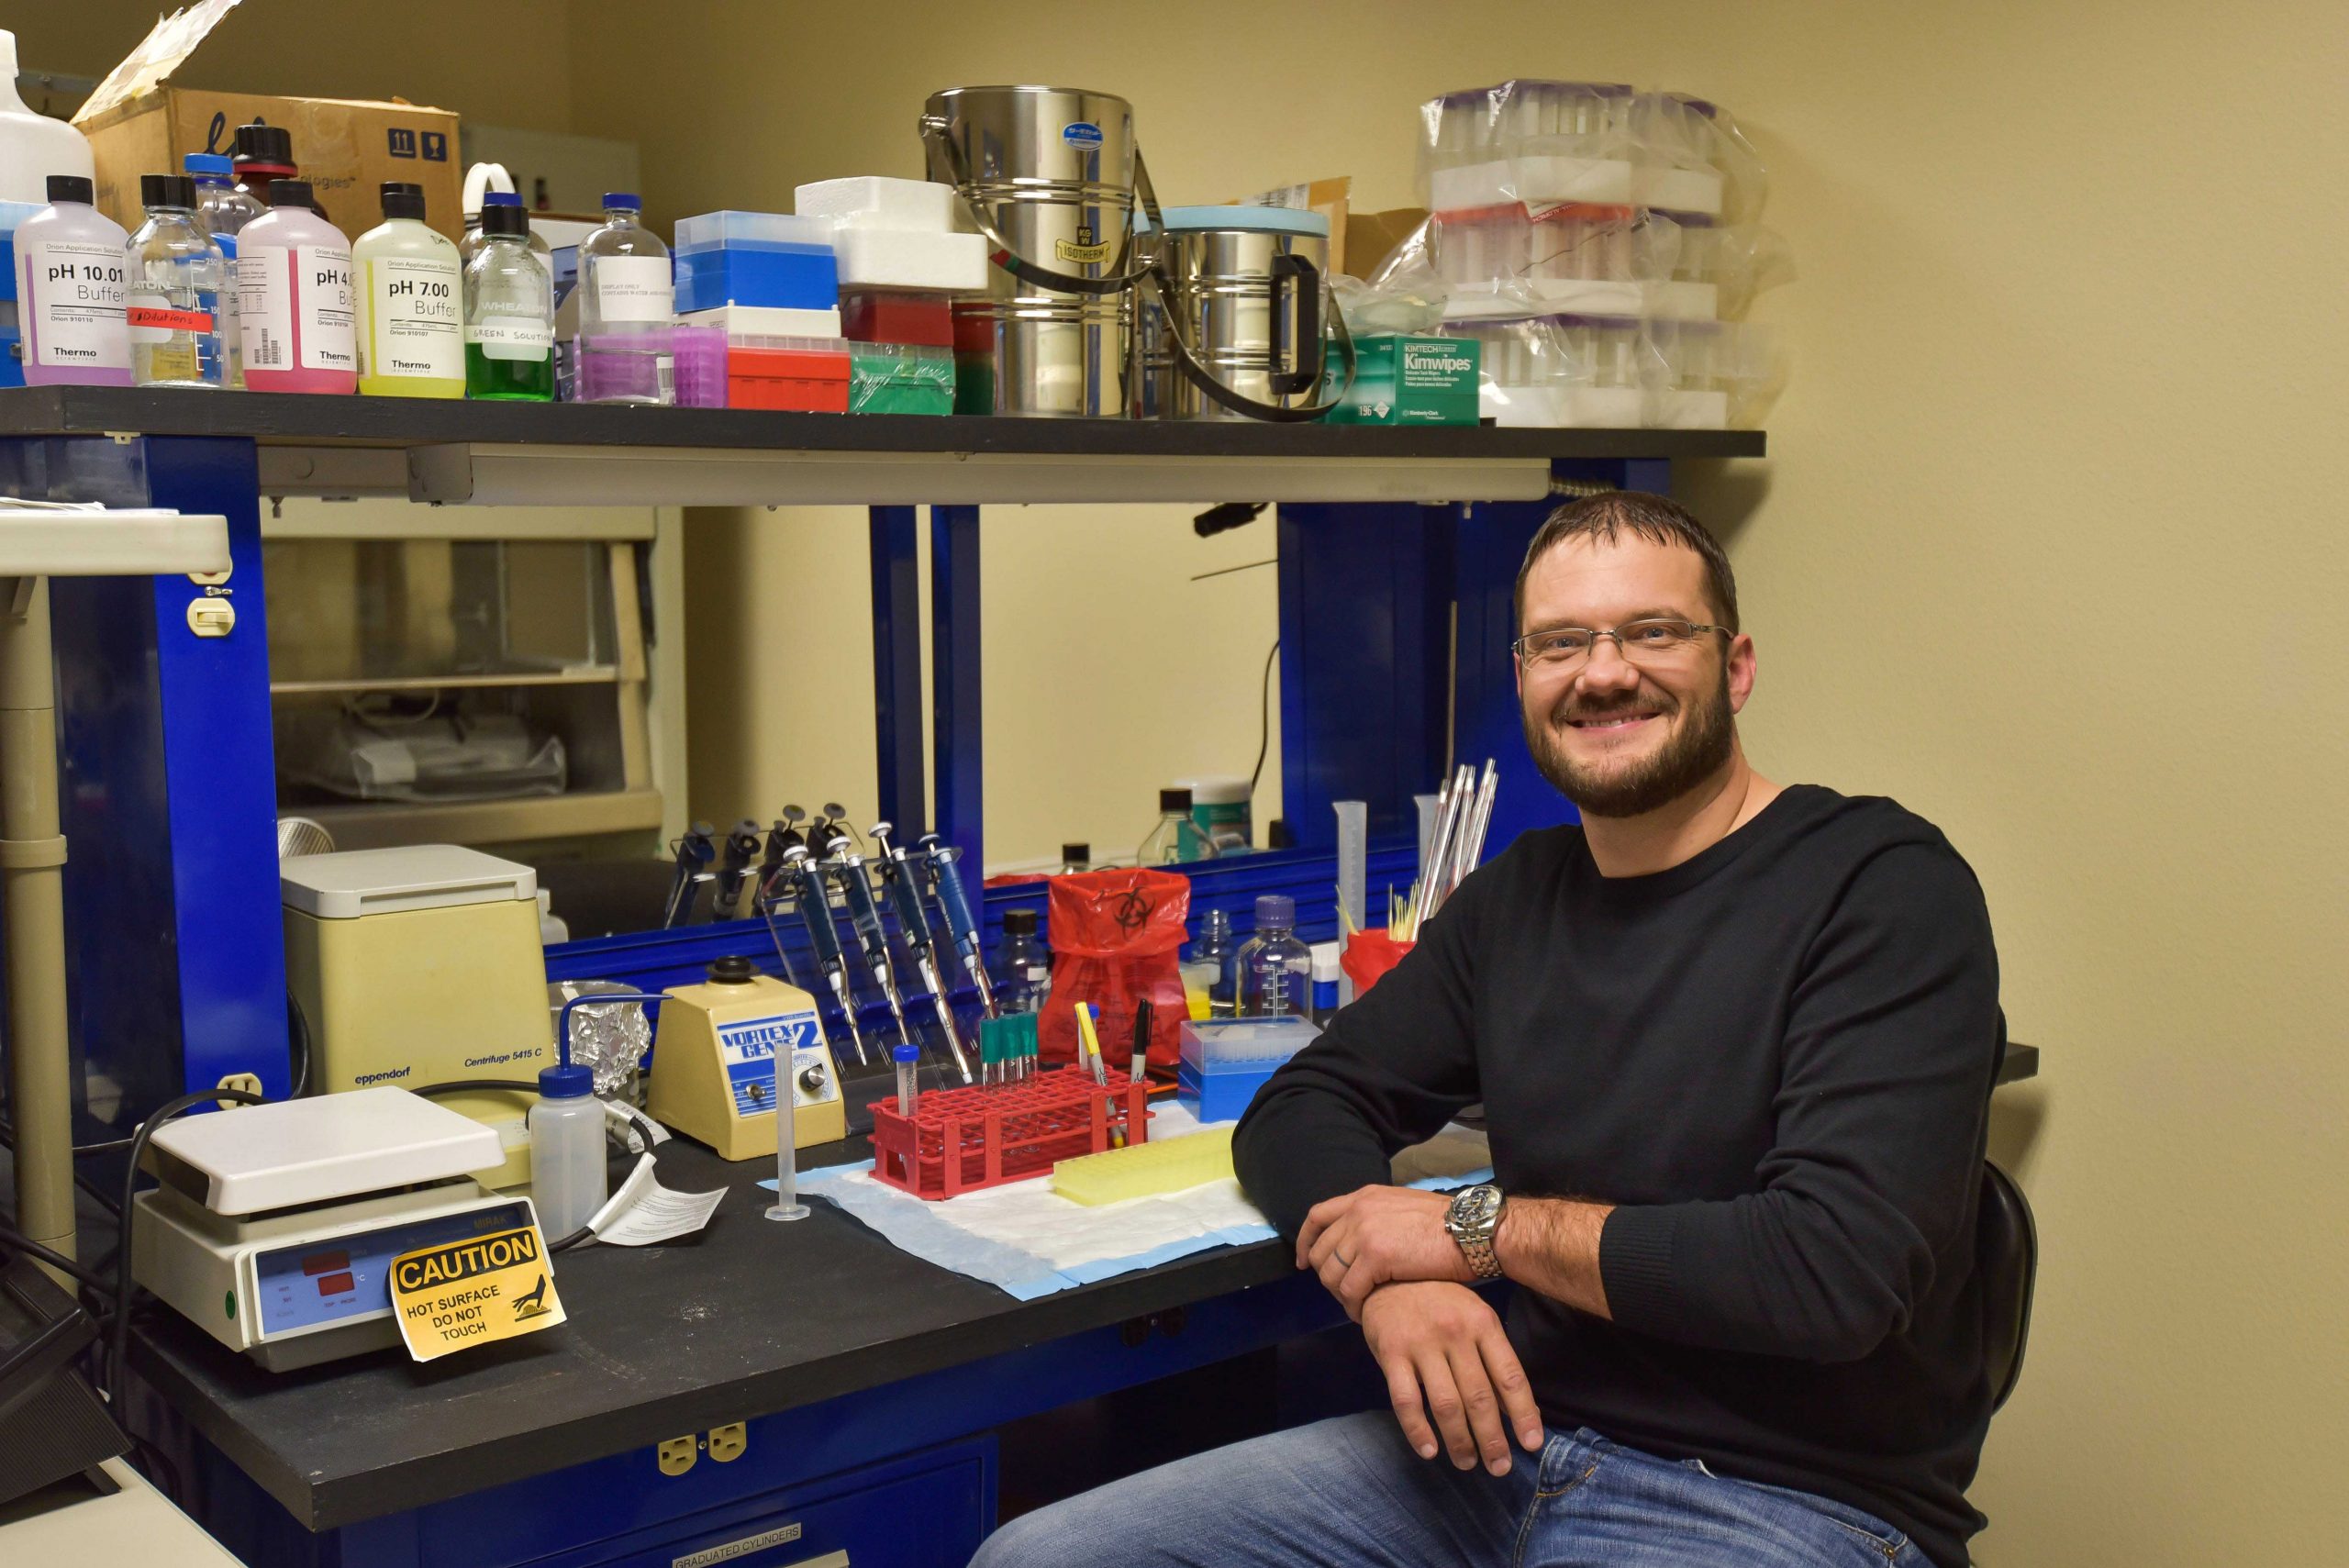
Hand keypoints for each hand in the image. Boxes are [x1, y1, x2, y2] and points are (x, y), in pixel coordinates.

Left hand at [1298, 1184, 1469, 1317]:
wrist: (1473, 1231)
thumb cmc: (1448, 1226)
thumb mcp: (1402, 1207)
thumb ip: (1377, 1217)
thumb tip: (1362, 1241)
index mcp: (1364, 1197)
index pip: (1317, 1216)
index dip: (1305, 1242)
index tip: (1304, 1262)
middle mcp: (1358, 1210)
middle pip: (1320, 1250)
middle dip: (1327, 1277)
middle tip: (1345, 1294)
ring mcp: (1364, 1232)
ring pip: (1331, 1273)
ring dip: (1341, 1295)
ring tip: (1357, 1306)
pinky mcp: (1375, 1257)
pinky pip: (1350, 1290)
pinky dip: (1354, 1306)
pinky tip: (1366, 1313)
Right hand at [1361, 1282, 1543, 1474]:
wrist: (1388, 1274)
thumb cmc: (1440, 1301)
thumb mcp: (1473, 1316)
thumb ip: (1492, 1357)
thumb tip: (1514, 1409)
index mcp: (1483, 1323)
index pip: (1510, 1377)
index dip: (1523, 1414)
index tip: (1532, 1444)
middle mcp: (1455, 1332)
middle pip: (1479, 1397)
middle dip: (1492, 1439)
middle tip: (1499, 1467)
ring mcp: (1421, 1343)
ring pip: (1446, 1405)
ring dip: (1459, 1441)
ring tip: (1467, 1464)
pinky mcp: (1391, 1352)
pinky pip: (1406, 1400)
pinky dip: (1418, 1430)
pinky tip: (1429, 1451)